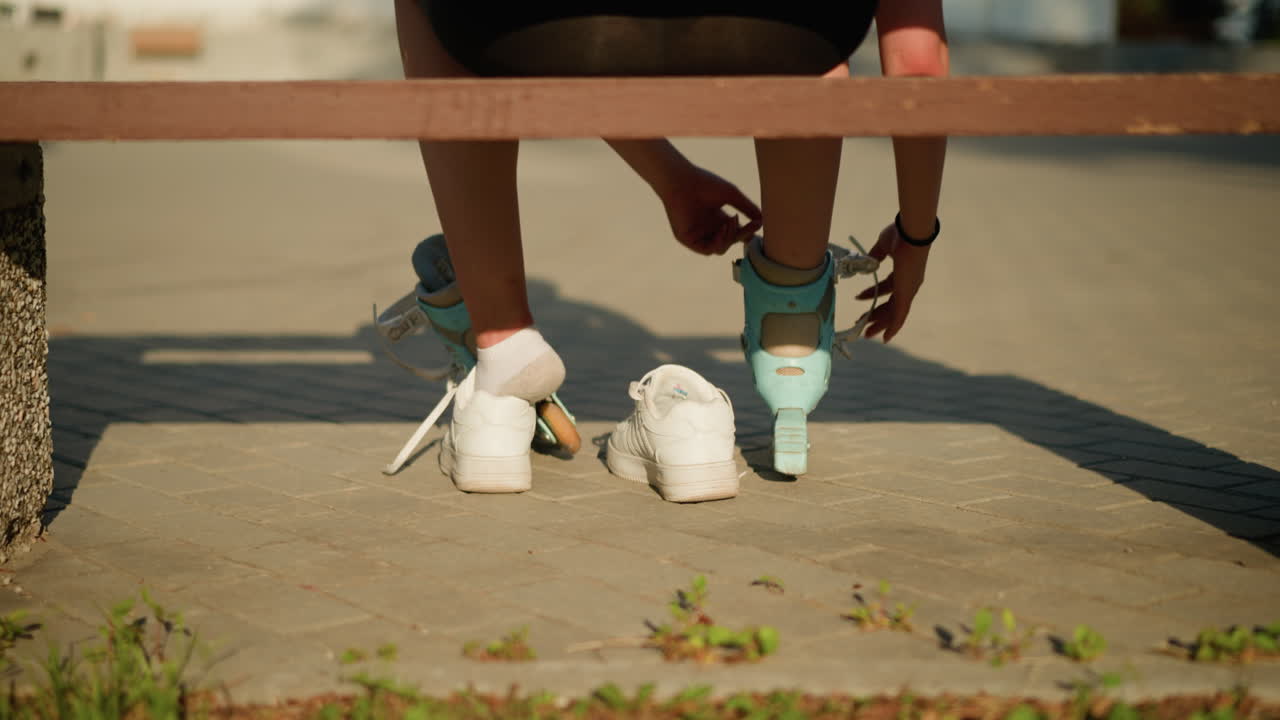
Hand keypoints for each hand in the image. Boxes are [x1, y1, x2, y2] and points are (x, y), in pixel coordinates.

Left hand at [659, 165, 761, 255]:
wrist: (683, 181)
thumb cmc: (705, 183)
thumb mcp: (731, 195)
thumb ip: (747, 207)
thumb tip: (763, 219)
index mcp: (718, 218)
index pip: (736, 232)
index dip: (748, 232)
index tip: (758, 225)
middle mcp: (708, 228)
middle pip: (730, 241)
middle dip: (742, 234)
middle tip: (750, 224)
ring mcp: (698, 235)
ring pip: (720, 248)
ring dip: (729, 238)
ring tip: (730, 222)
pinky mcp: (687, 239)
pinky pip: (707, 250)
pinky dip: (717, 243)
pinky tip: (721, 230)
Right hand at [856, 222, 931, 342]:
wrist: (911, 232)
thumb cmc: (899, 235)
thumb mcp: (883, 246)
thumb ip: (876, 255)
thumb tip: (868, 262)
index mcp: (903, 273)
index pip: (887, 288)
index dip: (872, 294)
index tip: (858, 297)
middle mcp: (908, 285)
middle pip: (891, 305)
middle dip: (876, 315)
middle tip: (863, 323)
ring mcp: (908, 290)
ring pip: (894, 313)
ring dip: (880, 324)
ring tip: (867, 333)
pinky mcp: (906, 295)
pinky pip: (900, 315)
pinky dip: (893, 327)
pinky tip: (886, 337)